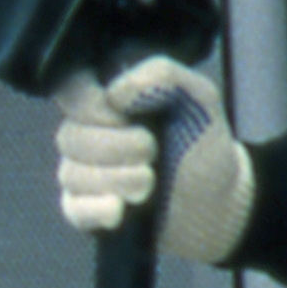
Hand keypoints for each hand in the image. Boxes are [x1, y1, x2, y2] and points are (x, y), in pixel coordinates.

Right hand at [55, 54, 260, 264]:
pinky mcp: (85, 211)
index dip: (91, 106)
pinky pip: (73, 209)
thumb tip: (114, 94)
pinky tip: (121, 210)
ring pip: (72, 174)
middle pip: (69, 137)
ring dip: (117, 179)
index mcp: (107, 100)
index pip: (69, 90)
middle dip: (118, 147)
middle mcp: (86, 135)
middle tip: (154, 152)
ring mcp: (82, 174)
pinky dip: (97, 209)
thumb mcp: (198, 98)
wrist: (217, 202)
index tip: (125, 115)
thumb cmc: (202, 145)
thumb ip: (162, 77)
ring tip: (151, 184)